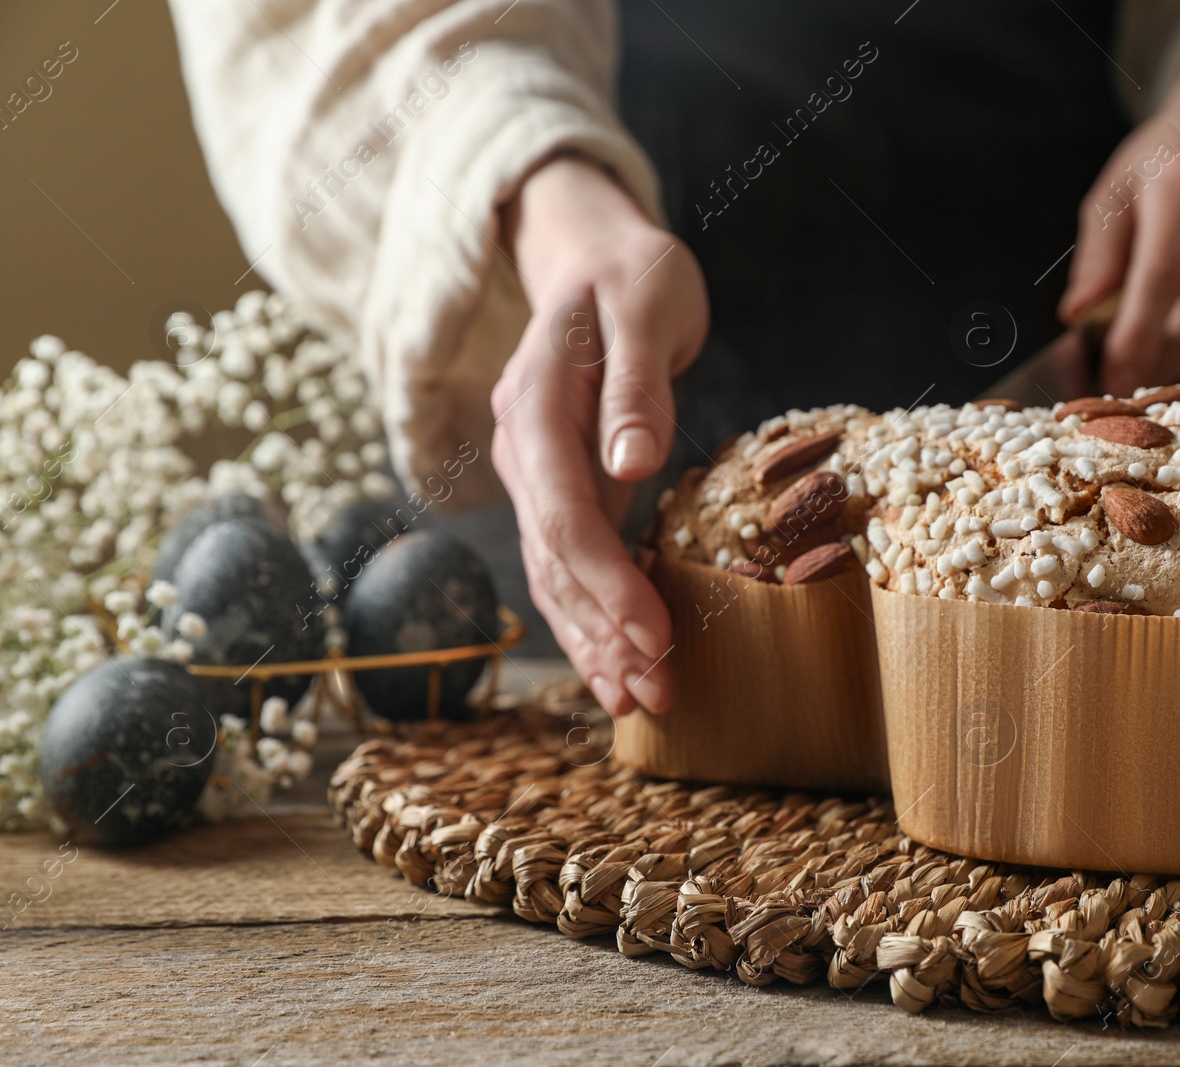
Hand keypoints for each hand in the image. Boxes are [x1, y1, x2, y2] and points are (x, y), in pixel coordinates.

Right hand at [490, 156, 708, 716]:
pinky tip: (618, 660)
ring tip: (636, 701)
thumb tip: (630, 465)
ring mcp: (535, 470)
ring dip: (593, 639)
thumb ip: (634, 385)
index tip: (654, 638)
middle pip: (553, 559)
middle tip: (657, 695)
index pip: (564, 513)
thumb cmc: (631, 273)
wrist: (595, 253)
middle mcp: (523, 447)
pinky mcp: (560, 484)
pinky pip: (567, 560)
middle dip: (603, 632)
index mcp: (535, 402)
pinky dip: (591, 613)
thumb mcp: (646, 304)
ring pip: (552, 572)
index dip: (606, 583)